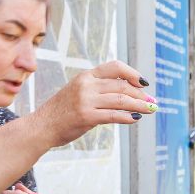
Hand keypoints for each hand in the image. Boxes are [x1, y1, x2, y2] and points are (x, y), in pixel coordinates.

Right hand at [33, 60, 154, 146]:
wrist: (42, 126)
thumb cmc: (62, 112)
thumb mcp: (78, 92)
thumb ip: (98, 89)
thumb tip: (125, 94)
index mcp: (86, 76)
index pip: (115, 67)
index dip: (132, 73)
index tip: (143, 83)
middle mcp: (87, 85)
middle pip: (122, 86)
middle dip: (140, 94)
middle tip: (151, 102)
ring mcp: (86, 101)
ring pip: (121, 100)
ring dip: (139, 105)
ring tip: (149, 110)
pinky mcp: (86, 117)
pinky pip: (113, 116)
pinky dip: (127, 117)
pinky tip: (135, 119)